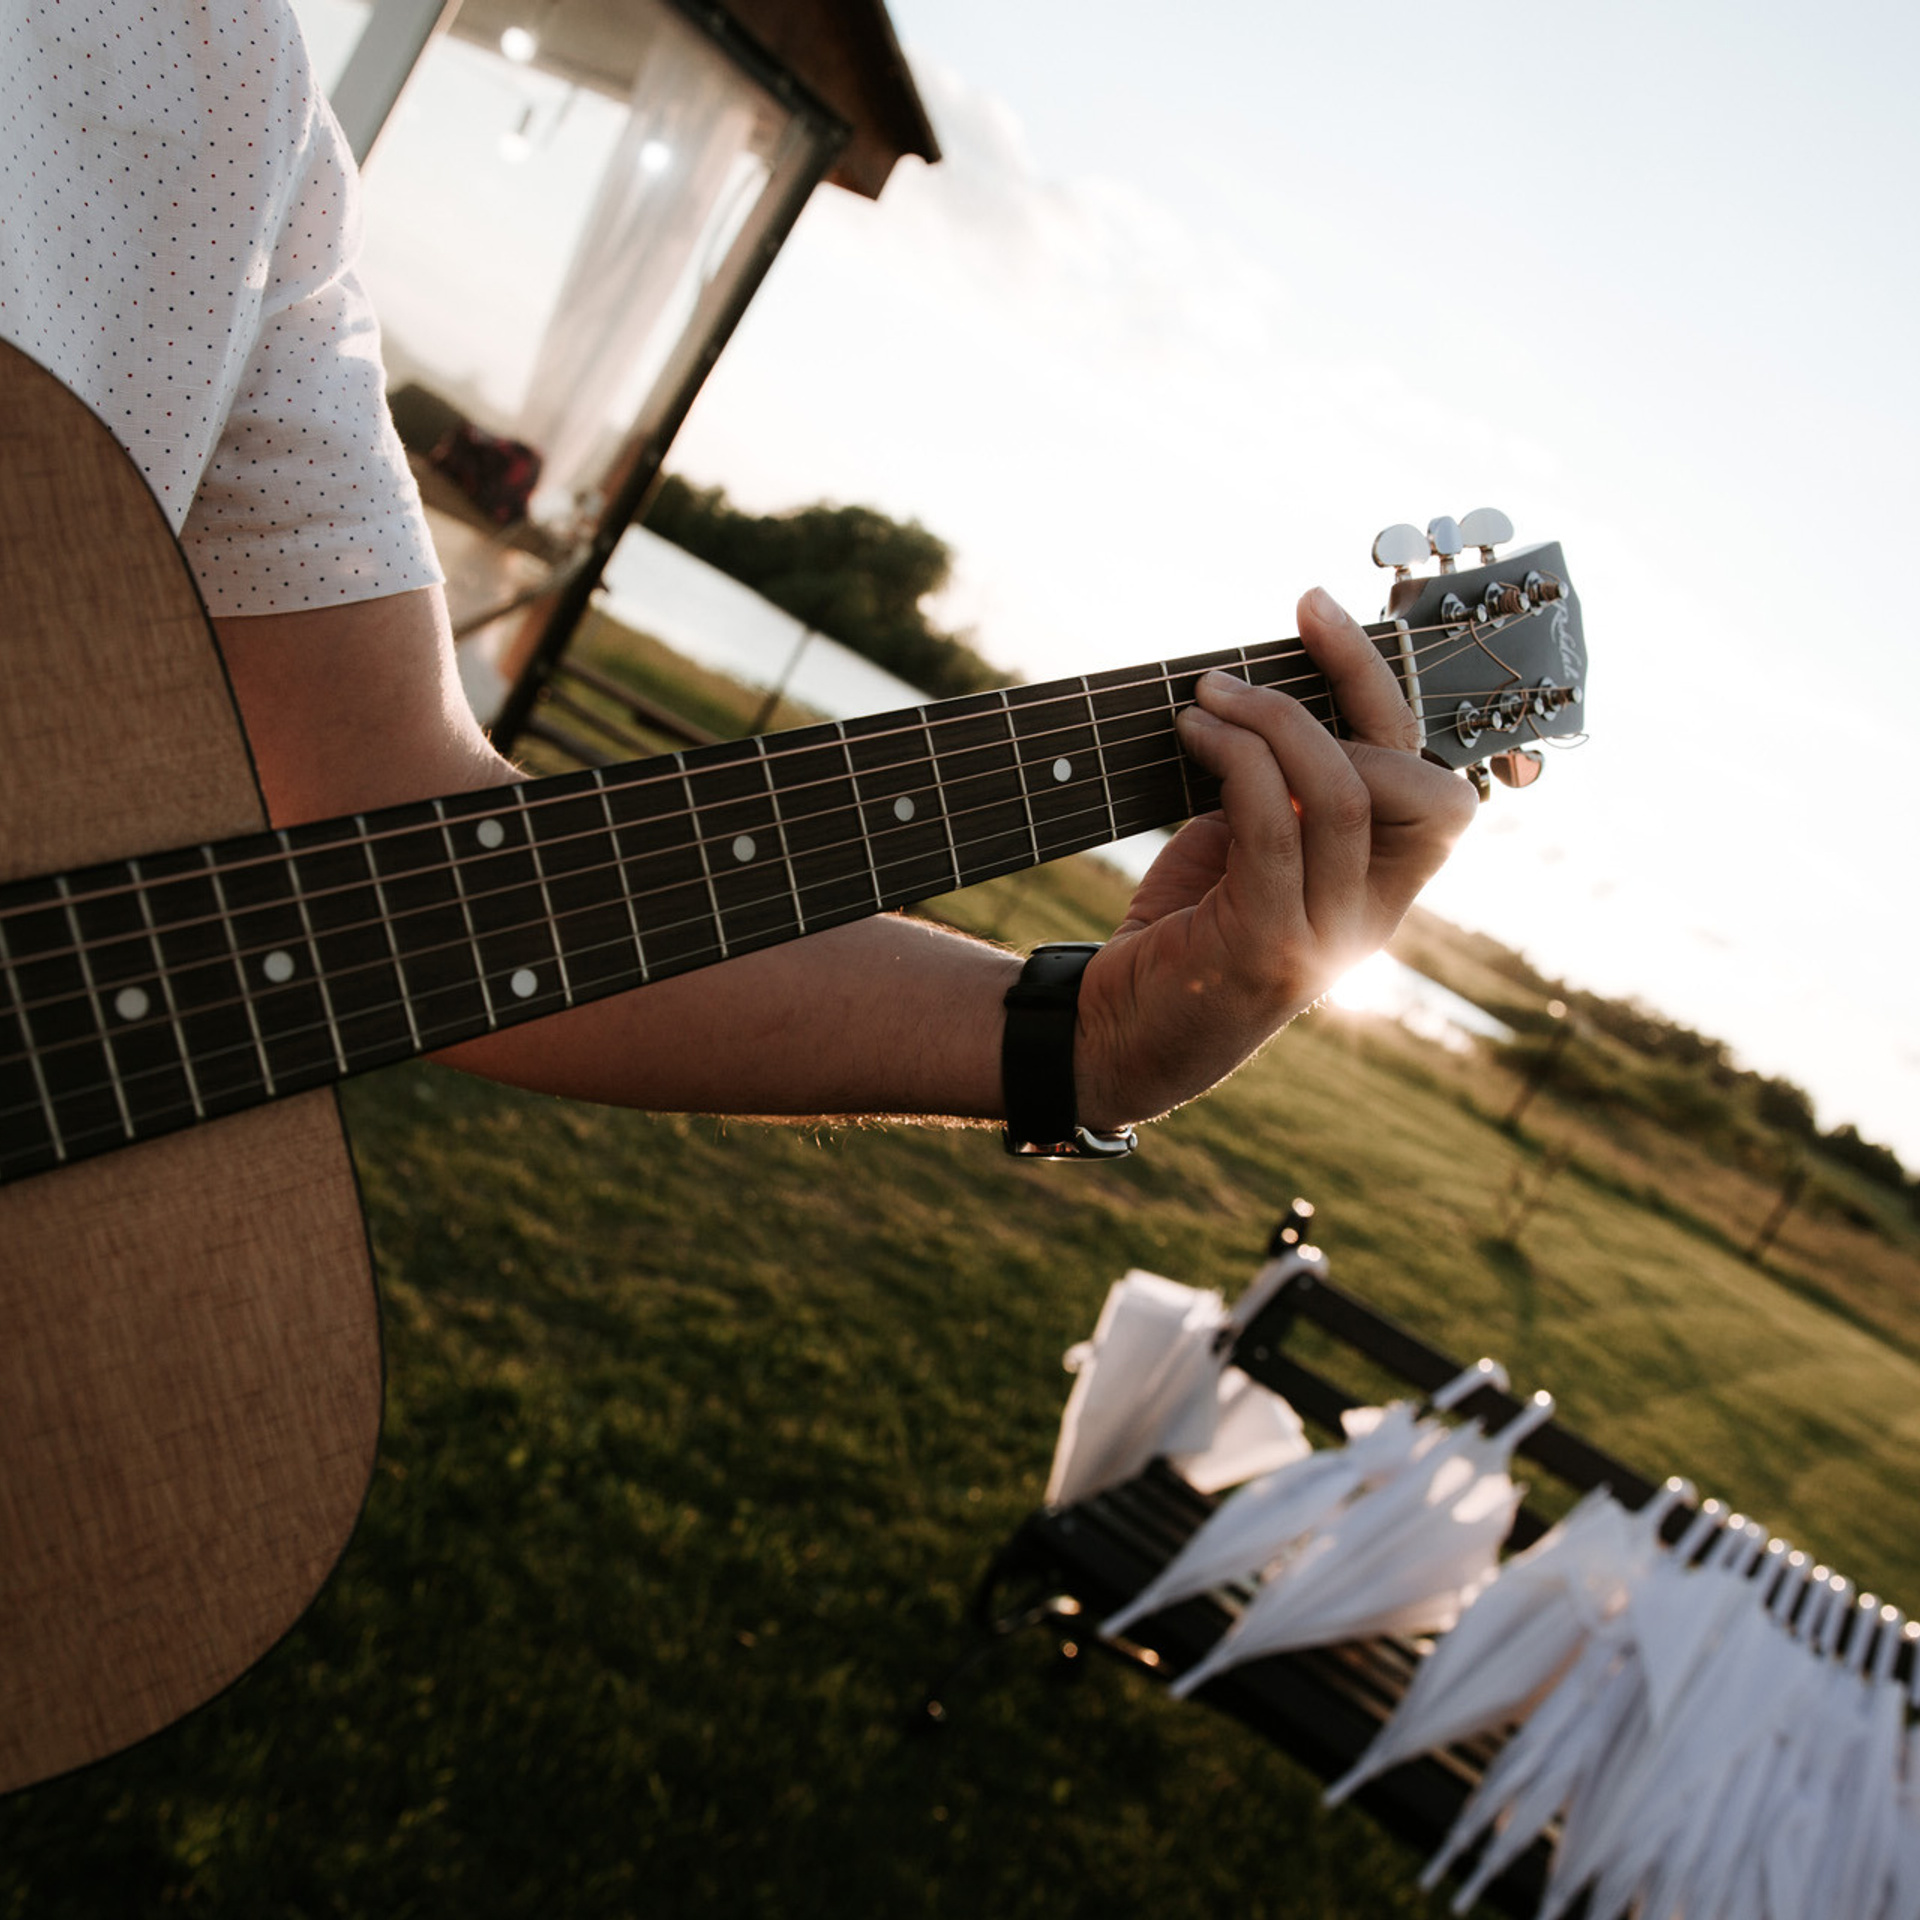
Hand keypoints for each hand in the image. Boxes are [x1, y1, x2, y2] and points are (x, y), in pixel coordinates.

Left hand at [1072, 586, 1479, 1128]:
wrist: (1110, 1044)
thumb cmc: (1176, 940)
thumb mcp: (1246, 856)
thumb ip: (1284, 795)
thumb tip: (1275, 687)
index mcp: (1381, 895)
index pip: (1439, 787)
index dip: (1391, 696)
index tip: (1322, 621)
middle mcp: (1370, 921)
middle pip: (1413, 780)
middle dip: (1353, 685)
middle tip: (1278, 638)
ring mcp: (1327, 940)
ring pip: (1344, 793)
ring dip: (1275, 718)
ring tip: (1209, 695)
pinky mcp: (1268, 948)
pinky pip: (1274, 825)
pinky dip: (1238, 760)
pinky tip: (1194, 733)